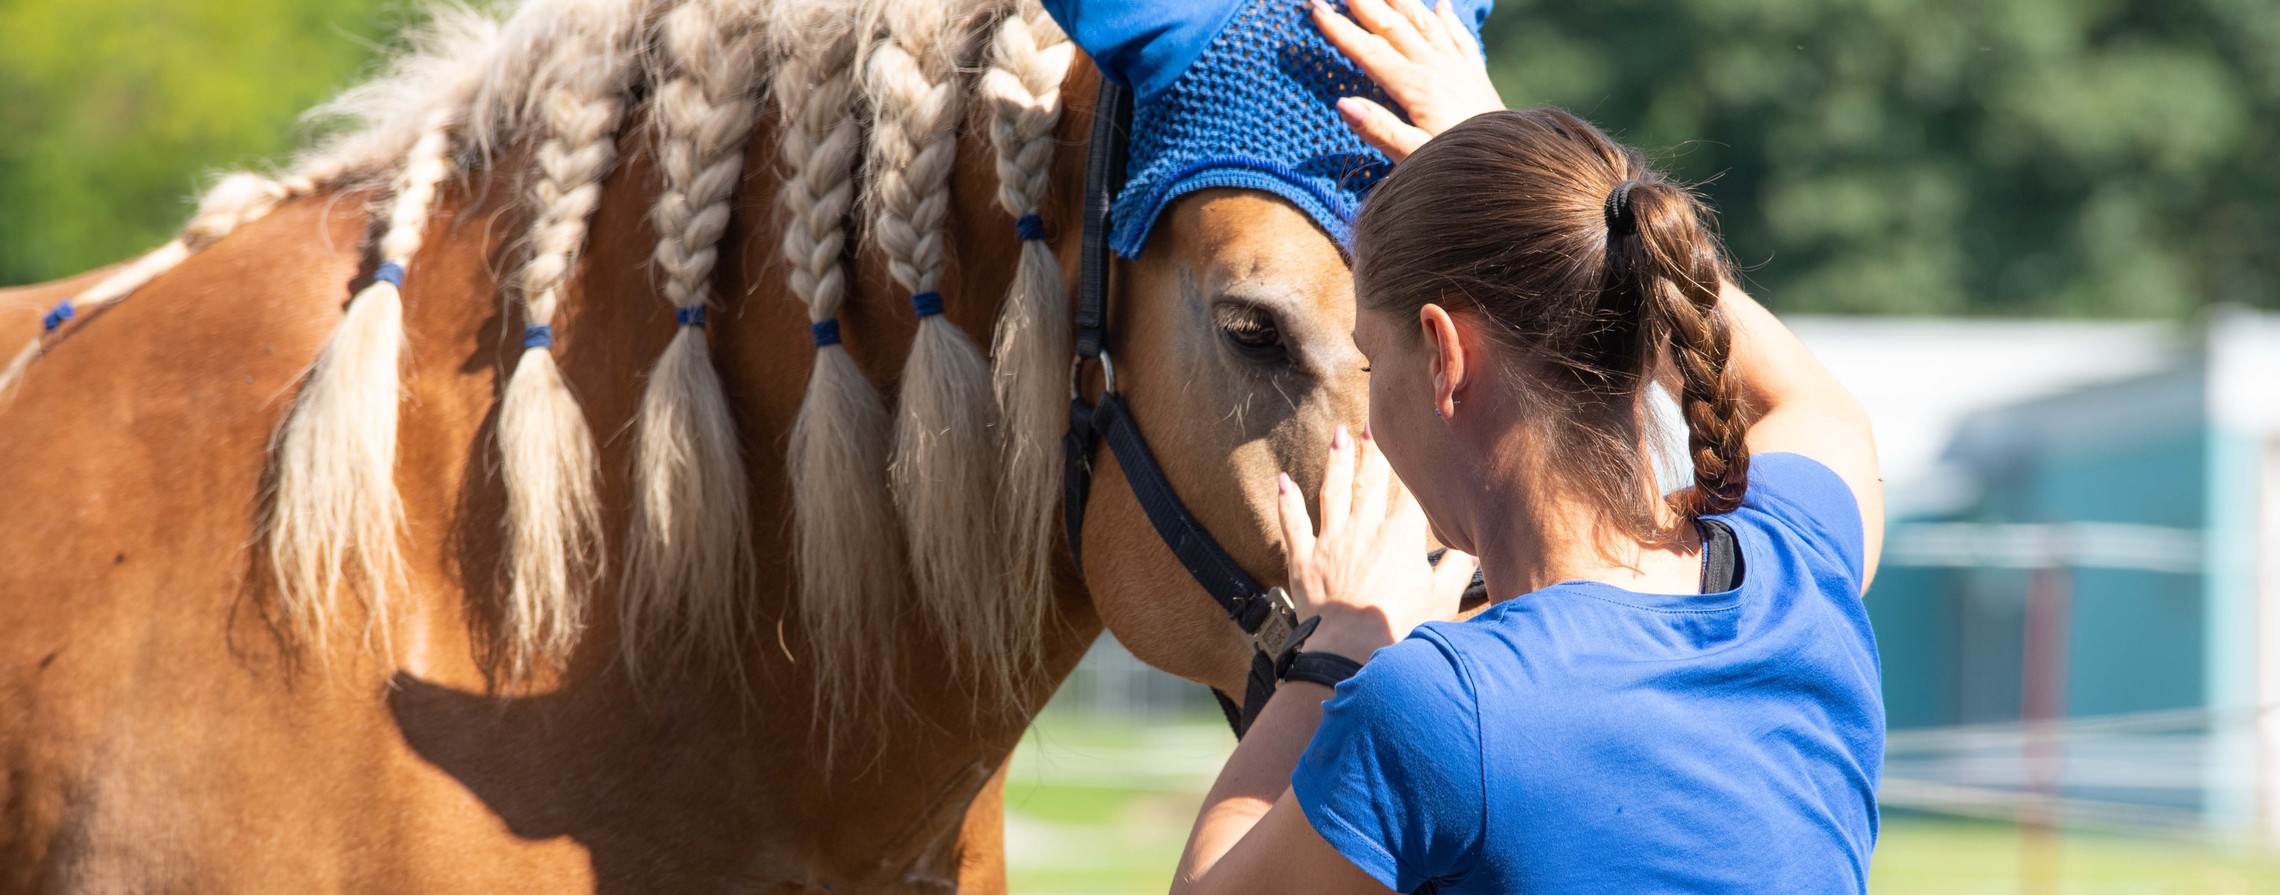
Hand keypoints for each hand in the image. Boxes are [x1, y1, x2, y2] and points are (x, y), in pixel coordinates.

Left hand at [1277, 426, 1478, 663]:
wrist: (1351, 651)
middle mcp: (1365, 530)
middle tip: (1370, 427)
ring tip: (1337, 435)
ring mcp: (1331, 542)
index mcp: (1400, 538)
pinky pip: (1293, 523)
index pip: (1409, 495)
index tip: (1413, 448)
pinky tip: (1283, 480)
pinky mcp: (1304, 559)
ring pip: (1333, 492)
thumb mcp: (1440, 600)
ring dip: (1335, 461)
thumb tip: (1471, 551)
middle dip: (1371, 453)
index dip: (1411, 470)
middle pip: (1370, 483)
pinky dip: (1287, 501)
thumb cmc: (1399, 629)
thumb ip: (1455, 570)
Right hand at [1311, 0, 1505, 160]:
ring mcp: (1458, 69)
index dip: (1341, 30)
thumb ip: (1379, 130)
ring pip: (1424, 24)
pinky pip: (1459, 39)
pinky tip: (1441, 4)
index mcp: (1416, 87)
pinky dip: (1448, 19)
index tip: (1316, 9)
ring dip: (1400, 1)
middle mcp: (1437, 69)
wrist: (1511, 168)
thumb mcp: (1413, 156)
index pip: (1369, 52)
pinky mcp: (1476, 77)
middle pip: (1393, 28)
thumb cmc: (1458, 165)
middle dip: (1363, 4)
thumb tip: (1342, 103)